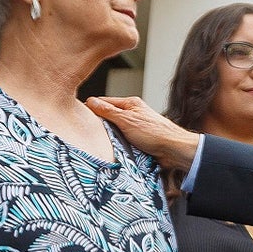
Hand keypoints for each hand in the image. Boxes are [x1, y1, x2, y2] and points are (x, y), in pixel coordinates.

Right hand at [85, 96, 200, 169]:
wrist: (174, 150)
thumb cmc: (155, 133)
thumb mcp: (126, 120)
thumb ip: (108, 111)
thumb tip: (91, 101)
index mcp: (130, 104)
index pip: (104, 102)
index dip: (91, 108)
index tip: (79, 115)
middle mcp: (133, 114)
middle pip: (109, 117)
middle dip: (99, 125)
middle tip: (87, 132)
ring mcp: (136, 127)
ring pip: (115, 131)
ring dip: (109, 137)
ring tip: (99, 143)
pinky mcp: (139, 140)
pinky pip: (122, 141)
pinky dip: (117, 145)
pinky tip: (112, 150)